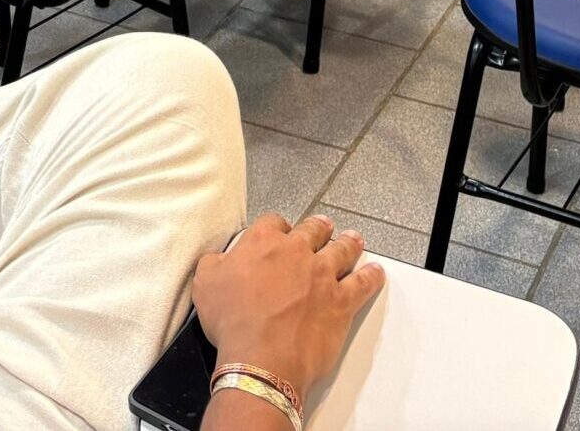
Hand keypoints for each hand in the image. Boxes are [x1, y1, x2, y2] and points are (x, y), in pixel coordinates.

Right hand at [193, 213, 384, 391]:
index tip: (279, 232)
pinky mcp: (341, 301)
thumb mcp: (205, 285)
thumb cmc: (234, 324)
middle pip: (313, 230)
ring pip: (342, 250)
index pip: (273, 222)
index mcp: (262, 243)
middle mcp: (296, 252)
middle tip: (323, 227)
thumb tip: (219, 260)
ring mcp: (322, 275)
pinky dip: (371, 276)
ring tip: (353, 239)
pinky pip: (363, 283)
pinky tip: (374, 272)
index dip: (277, 227)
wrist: (262, 358)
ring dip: (349, 243)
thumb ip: (214, 264)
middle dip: (319, 227)